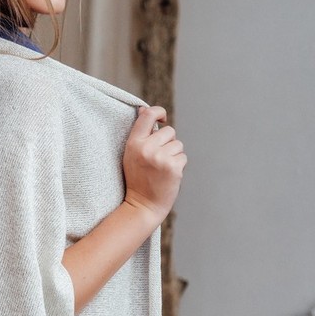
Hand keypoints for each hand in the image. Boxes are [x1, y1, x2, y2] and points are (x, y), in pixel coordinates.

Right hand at [122, 105, 186, 225]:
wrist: (142, 205)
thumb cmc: (138, 179)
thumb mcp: (131, 154)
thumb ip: (139, 133)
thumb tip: (144, 109)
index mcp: (134, 143)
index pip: (148, 114)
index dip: (159, 111)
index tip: (163, 118)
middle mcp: (146, 148)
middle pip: (169, 131)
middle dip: (168, 142)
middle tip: (158, 159)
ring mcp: (160, 157)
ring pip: (178, 144)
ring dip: (174, 154)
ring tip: (162, 168)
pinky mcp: (173, 167)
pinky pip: (183, 156)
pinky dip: (178, 165)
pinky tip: (168, 175)